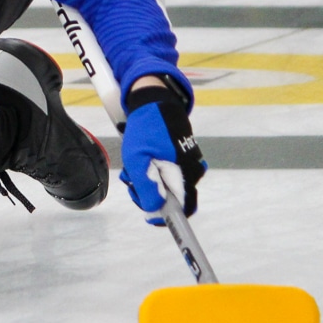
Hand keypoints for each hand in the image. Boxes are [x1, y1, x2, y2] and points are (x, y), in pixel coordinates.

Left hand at [120, 81, 204, 224]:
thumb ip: (146, 187)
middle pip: (171, 199)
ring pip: (166, 186)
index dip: (168, 219)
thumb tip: (154, 211)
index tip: (150, 218)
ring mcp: (188, 165)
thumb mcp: (137, 159)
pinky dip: (152, 173)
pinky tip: (140, 161)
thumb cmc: (146, 131)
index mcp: (184, 175)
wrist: (156, 103)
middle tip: (131, 182)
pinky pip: (167, 174)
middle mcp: (191, 172)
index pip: (184, 209)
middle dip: (149, 195)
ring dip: (147, 182)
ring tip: (133, 168)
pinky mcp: (181, 159)